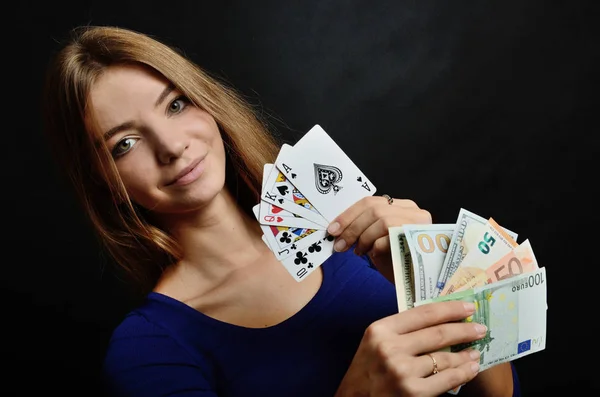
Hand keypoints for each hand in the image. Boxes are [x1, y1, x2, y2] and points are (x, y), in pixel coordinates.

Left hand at [327, 196, 431, 281]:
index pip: (370, 201)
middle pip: (374, 209)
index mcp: (401, 206)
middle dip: (352, 227)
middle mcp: (413, 211)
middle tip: (339, 244)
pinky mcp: (420, 238)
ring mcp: (418, 223)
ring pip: (382, 221)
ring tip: (358, 252)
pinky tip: (374, 255)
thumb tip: (337, 227)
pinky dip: (376, 246)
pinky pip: (390, 237)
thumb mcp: (376, 238)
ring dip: (363, 238)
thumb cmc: (395, 260)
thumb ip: (363, 227)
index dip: (348, 215)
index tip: (332, 229)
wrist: (416, 283)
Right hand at [334, 300, 483, 396]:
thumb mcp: (375, 343)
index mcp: (381, 330)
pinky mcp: (412, 393)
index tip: (468, 307)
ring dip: (465, 354)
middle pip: (438, 334)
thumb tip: (440, 319)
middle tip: (480, 327)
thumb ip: (400, 331)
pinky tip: (470, 368)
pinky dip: (462, 373)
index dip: (450, 309)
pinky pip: (446, 380)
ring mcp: (402, 372)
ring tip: (476, 351)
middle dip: (464, 330)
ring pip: (444, 358)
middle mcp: (390, 348)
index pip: (423, 313)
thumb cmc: (367, 371)